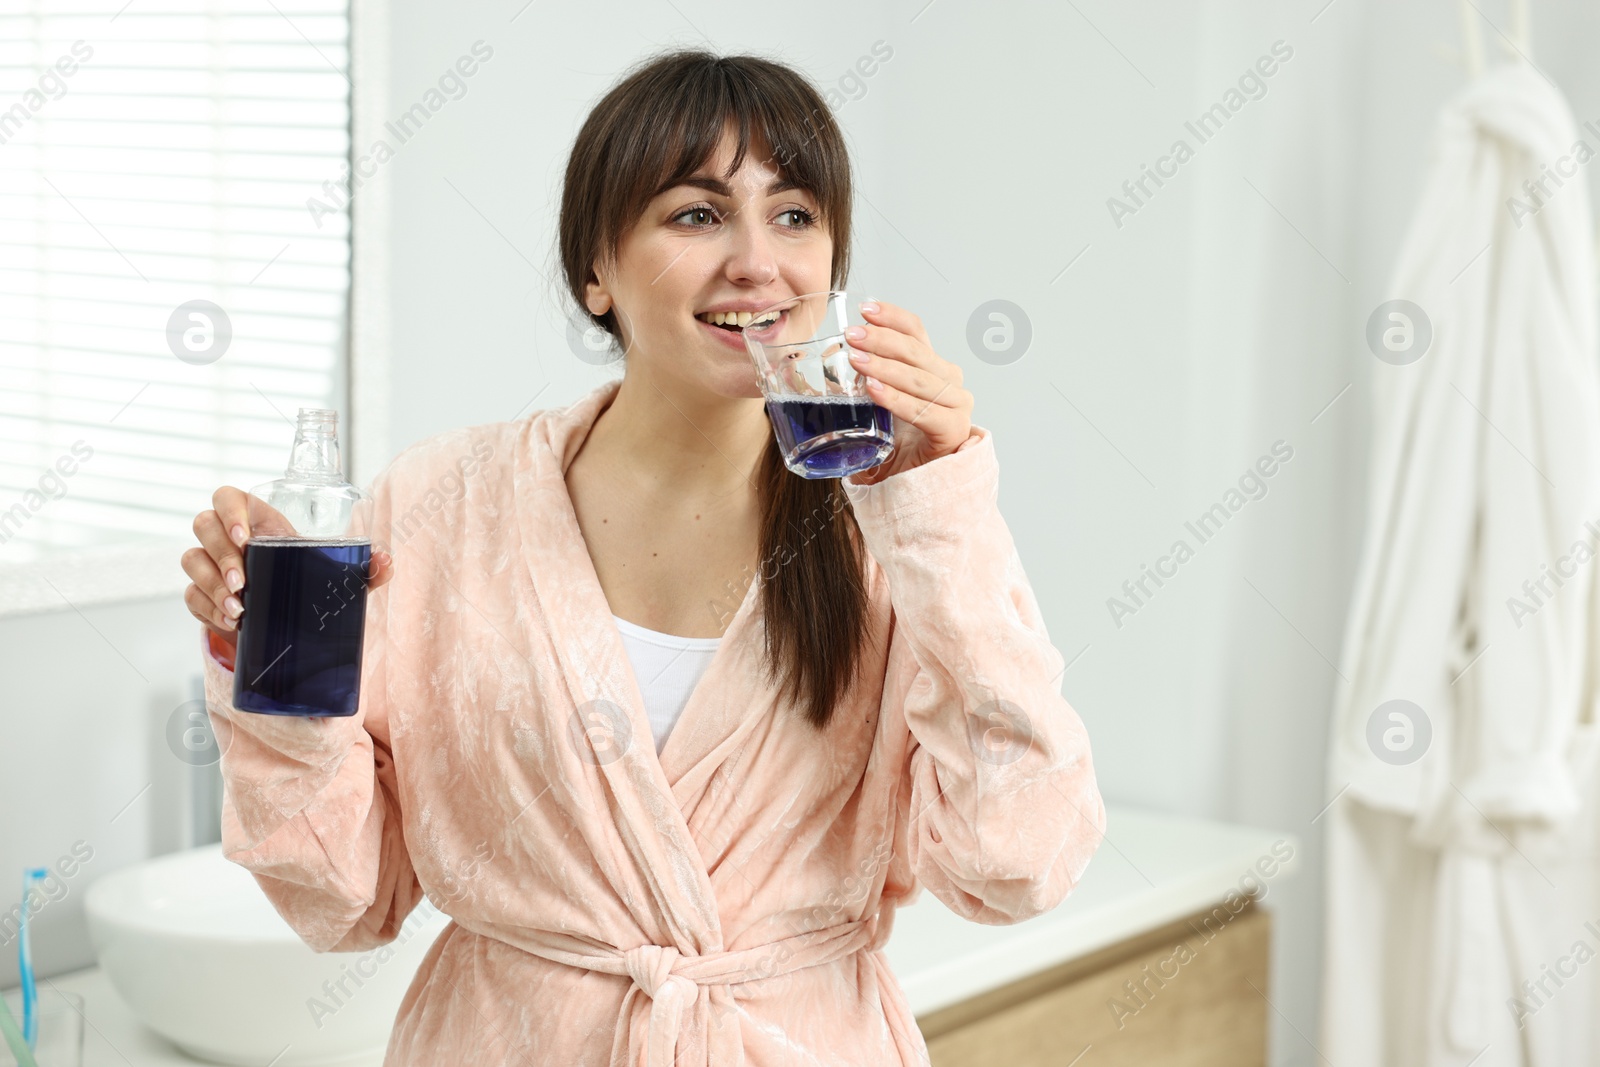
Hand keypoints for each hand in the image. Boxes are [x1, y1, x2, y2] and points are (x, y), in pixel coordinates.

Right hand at [181, 487, 394, 646]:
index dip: (229, 511)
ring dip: (210, 584)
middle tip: (242, 582)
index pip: (227, 497)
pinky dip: (208, 610)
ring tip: (238, 608)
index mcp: (256, 518)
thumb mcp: (336, 574)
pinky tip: (231, 621)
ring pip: (192, 561)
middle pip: (203, 526)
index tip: (245, 537)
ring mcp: (210, 564)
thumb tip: (386, 561)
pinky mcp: (202, 595)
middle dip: (220, 554)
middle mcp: (227, 536)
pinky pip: (191, 596)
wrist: (288, 616)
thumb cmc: (308, 579)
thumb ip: (364, 568)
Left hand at [843, 300, 973, 485]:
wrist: (916, 484)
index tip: (865, 309)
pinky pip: (925, 411)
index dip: (892, 317)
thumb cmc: (896, 443)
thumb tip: (826, 359)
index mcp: (932, 367)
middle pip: (917, 351)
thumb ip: (865, 379)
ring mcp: (957, 406)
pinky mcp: (954, 431)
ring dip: (885, 367)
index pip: (916, 332)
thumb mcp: (878, 403)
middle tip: (852, 335)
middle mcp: (950, 382)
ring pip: (920, 378)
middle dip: (882, 340)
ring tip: (856, 360)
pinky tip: (874, 391)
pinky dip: (897, 399)